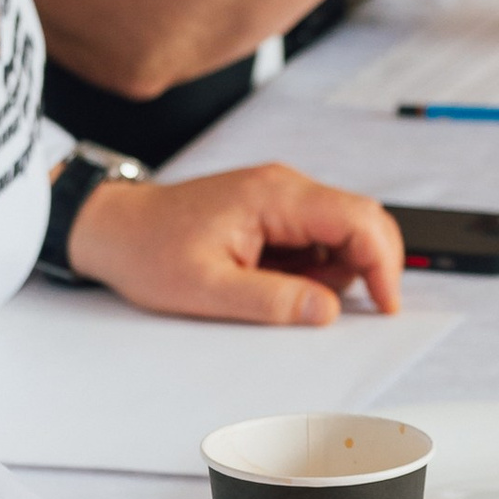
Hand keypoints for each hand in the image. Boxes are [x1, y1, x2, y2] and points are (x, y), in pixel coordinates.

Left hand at [67, 162, 403, 324]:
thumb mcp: (208, 290)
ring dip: (333, 271)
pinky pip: (316, 238)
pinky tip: (274, 282)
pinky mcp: (273, 211)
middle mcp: (284, 187)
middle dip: (367, 267)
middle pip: (361, 219)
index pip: (357, 219)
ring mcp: (280, 197)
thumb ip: (273, 301)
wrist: (113, 229)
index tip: (384, 305)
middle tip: (340, 310)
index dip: (383, 264)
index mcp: (274, 196)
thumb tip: (328, 312)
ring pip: (342, 232)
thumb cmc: (149, 251)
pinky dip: (311, 268)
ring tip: (278, 292)